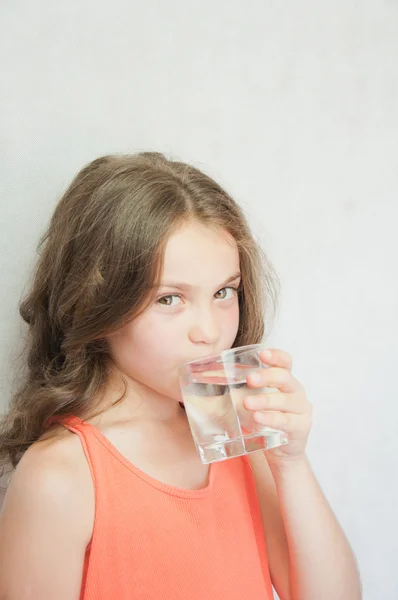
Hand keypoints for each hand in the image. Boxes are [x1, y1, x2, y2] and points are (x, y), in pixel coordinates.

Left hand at [244, 348, 312, 464]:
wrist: (279, 452)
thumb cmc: (262, 421)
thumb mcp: (251, 402)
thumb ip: (236, 390)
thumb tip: (203, 380)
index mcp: (285, 381)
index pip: (285, 362)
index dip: (276, 356)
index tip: (262, 354)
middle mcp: (296, 392)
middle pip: (285, 377)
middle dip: (266, 376)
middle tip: (249, 379)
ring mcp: (301, 410)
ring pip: (285, 400)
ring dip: (265, 400)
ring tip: (247, 403)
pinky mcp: (300, 428)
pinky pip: (286, 421)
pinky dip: (271, 418)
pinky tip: (258, 418)